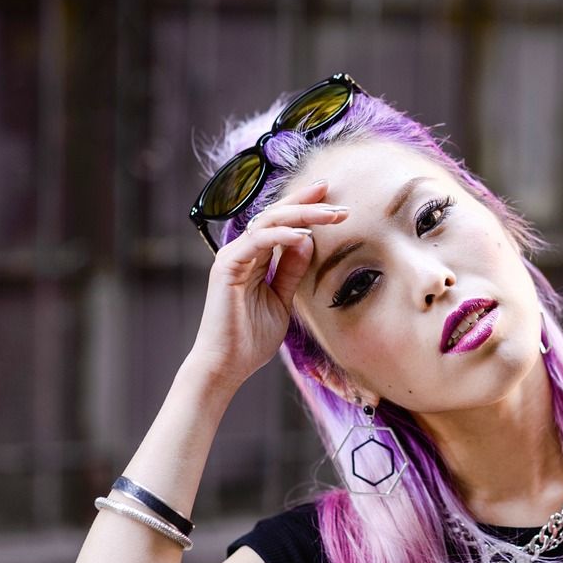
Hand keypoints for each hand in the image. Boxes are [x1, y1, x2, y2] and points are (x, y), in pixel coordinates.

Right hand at [188, 180, 349, 386]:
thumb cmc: (251, 338)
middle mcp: (242, 251)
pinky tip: (304, 234)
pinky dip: (282, 235)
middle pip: (275, 214)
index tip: (332, 200)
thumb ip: (292, 270)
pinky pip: (258, 242)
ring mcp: (232, 256)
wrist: (228, 365)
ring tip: (331, 214)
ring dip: (302, 215)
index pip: (281, 223)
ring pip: (269, 221)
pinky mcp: (227, 266)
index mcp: (254, 257)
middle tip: (335, 197)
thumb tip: (308, 240)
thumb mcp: (282, 299)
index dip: (305, 207)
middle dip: (307, 202)